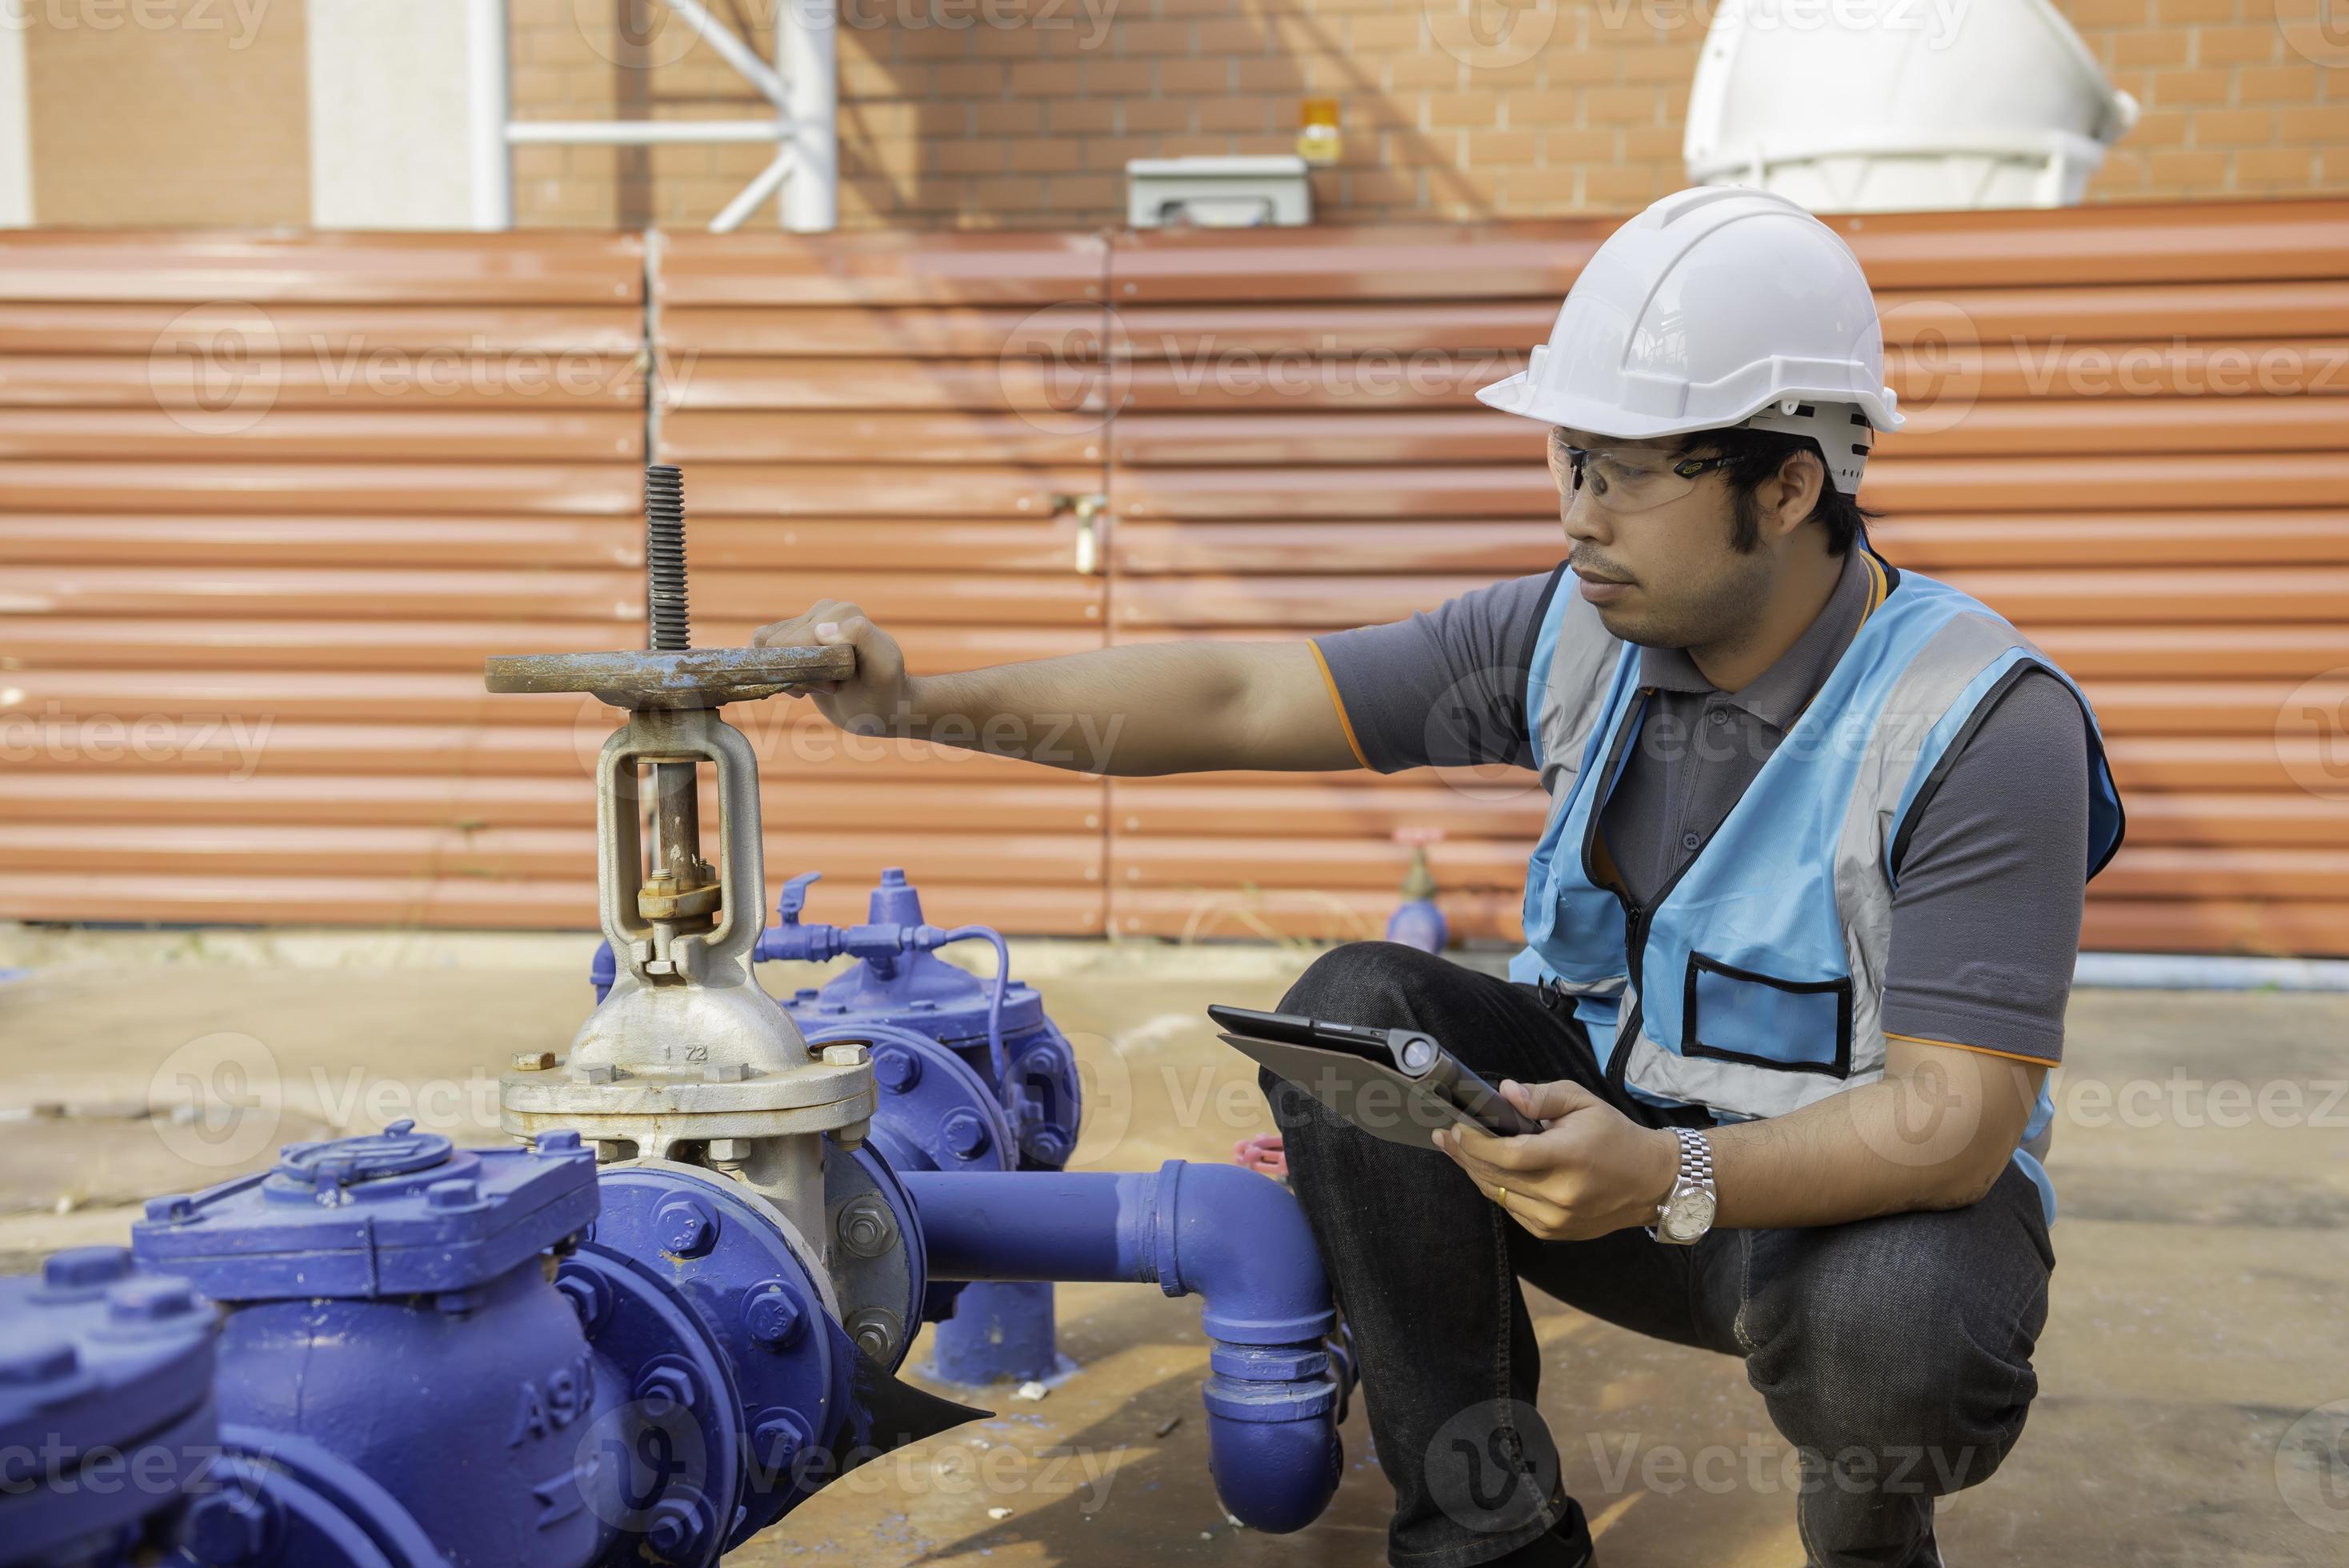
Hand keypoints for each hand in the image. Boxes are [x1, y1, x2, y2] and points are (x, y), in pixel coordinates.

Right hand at [752, 599, 909, 734]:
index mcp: (844, 612)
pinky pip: (761, 646)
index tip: (835, 686)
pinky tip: (800, 686)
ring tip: (819, 686)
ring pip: (767, 647)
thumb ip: (862, 637)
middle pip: (779, 645)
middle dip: (798, 674)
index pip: (797, 640)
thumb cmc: (885, 689)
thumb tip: (821, 627)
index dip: (807, 670)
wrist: (882, 705)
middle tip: (829, 687)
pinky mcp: (794, 636)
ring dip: (788, 676)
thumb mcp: (883, 667)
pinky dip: (772, 671)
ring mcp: (807, 621)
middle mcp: (825, 610)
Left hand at [1433, 1079, 1681, 1240]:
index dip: (1475, 1143)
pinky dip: (1497, 1188)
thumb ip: (1542, 1097)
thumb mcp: (1583, 1102)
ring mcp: (1556, 1219)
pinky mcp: (1554, 1232)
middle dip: (1464, 1155)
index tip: (1456, 1126)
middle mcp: (1560, 1194)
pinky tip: (1487, 1170)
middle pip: (1495, 1176)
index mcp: (1568, 1157)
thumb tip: (1504, 1092)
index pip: (1507, 1155)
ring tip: (1457, 1150)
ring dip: (1475, 1172)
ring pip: (1498, 1195)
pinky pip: (1512, 1209)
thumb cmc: (1615, 1135)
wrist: (1651, 1182)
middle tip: (1444, 1135)